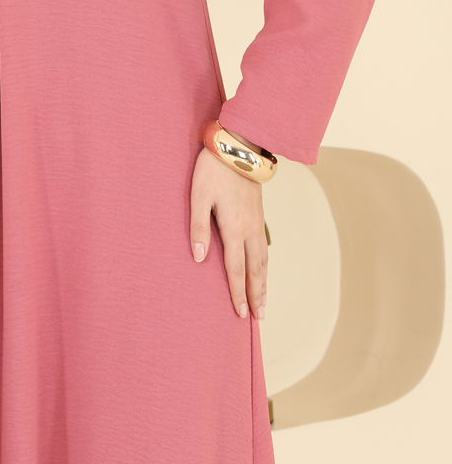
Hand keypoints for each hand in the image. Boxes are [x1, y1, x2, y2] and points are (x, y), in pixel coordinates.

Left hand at [190, 146, 267, 320]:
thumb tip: (198, 258)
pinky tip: (262, 268)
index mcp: (233, 227)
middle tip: (259, 317)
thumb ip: (198, 227)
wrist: (238, 146)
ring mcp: (257, 221)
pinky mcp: (259, 213)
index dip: (238, 292)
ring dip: (264, 282)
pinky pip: (264, 246)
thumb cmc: (212, 169)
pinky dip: (265, 265)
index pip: (236, 268)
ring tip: (264, 301)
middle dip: (256, 295)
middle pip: (255, 269)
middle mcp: (249, 228)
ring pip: (263, 259)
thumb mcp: (198, 195)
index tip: (241, 314)